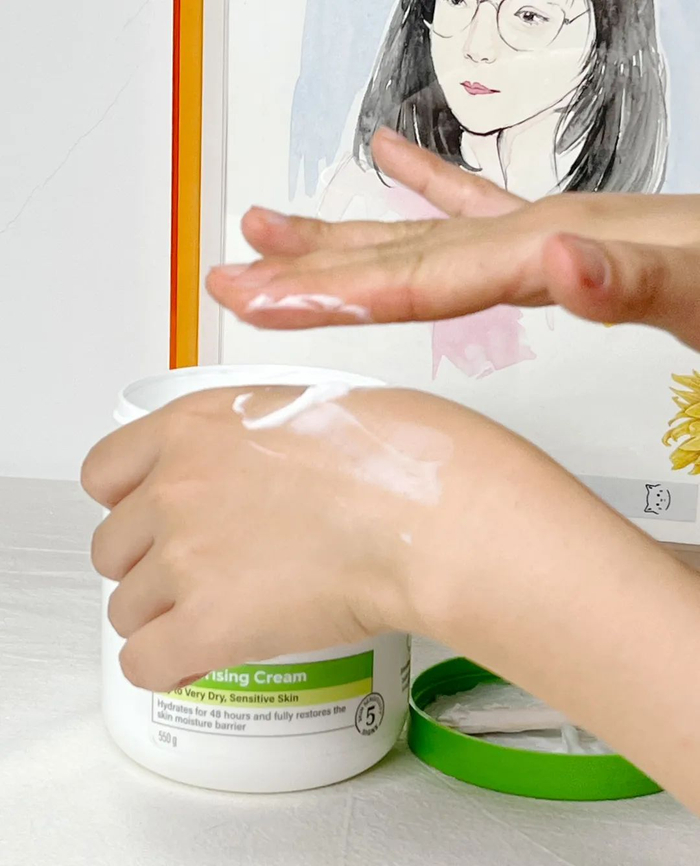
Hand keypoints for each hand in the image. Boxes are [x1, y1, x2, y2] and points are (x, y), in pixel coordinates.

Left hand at [81, 384, 467, 691]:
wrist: (425, 509)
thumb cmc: (395, 455)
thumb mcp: (306, 411)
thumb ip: (253, 441)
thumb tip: (259, 468)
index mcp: (191, 427)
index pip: (104, 472)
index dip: (128, 503)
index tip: (154, 520)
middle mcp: (173, 488)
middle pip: (113, 547)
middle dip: (150, 564)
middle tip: (201, 574)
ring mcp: (183, 557)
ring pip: (126, 609)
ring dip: (163, 617)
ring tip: (215, 617)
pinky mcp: (206, 624)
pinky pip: (145, 664)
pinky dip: (169, 667)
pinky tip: (199, 660)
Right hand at [207, 128, 699, 350]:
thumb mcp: (697, 287)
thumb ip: (626, 276)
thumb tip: (555, 260)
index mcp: (545, 250)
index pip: (415, 276)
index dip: (331, 291)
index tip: (261, 300)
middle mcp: (528, 234)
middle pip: (393, 253)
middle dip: (304, 270)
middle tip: (231, 274)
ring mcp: (535, 233)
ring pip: (413, 234)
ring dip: (337, 234)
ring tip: (270, 226)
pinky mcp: (553, 241)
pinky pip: (471, 210)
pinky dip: (424, 190)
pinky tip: (391, 166)